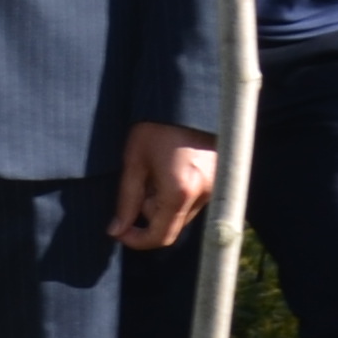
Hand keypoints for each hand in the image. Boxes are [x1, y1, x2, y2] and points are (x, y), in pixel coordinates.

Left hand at [112, 120, 218, 250]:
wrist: (187, 97)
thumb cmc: (156, 126)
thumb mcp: (134, 161)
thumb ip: (125, 200)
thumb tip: (116, 231)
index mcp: (180, 192)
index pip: (160, 237)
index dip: (136, 240)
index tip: (119, 232)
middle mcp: (203, 194)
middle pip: (171, 226)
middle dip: (149, 213)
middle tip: (140, 182)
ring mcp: (216, 186)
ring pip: (183, 213)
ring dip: (164, 203)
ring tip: (156, 170)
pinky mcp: (221, 178)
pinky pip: (195, 200)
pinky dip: (178, 193)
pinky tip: (171, 168)